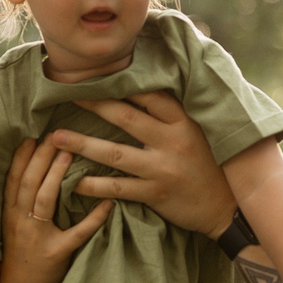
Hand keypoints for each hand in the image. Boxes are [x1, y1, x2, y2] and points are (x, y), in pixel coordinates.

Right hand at [0, 136, 110, 282]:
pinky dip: (94, 219)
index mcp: (10, 213)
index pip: (13, 179)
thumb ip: (22, 201)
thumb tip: (36, 170)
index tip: (33, 135)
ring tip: (71, 155)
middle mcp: (20, 222)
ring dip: (57, 176)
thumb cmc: (20, 255)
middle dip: (42, 157)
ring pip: (45, 200)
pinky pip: (77, 233)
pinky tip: (108, 204)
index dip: (22, 156)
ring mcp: (38, 237)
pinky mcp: (56, 254)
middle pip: (29, 183)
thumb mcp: (14, 226)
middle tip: (57, 136)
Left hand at [42, 90, 238, 235]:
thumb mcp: (199, 132)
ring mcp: (163, 168)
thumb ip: (173, 114)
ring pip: (115, 153)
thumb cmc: (209, 164)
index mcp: (183, 121)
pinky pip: (118, 187)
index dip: (120, 84)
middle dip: (93, 105)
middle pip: (125, 118)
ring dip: (82, 145)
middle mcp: (172, 141)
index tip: (94, 75)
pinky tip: (72, 181)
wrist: (226, 207)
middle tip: (66, 95)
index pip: (148, 95)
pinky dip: (94, 185)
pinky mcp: (156, 193)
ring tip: (57, 138)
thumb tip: (142, 89)